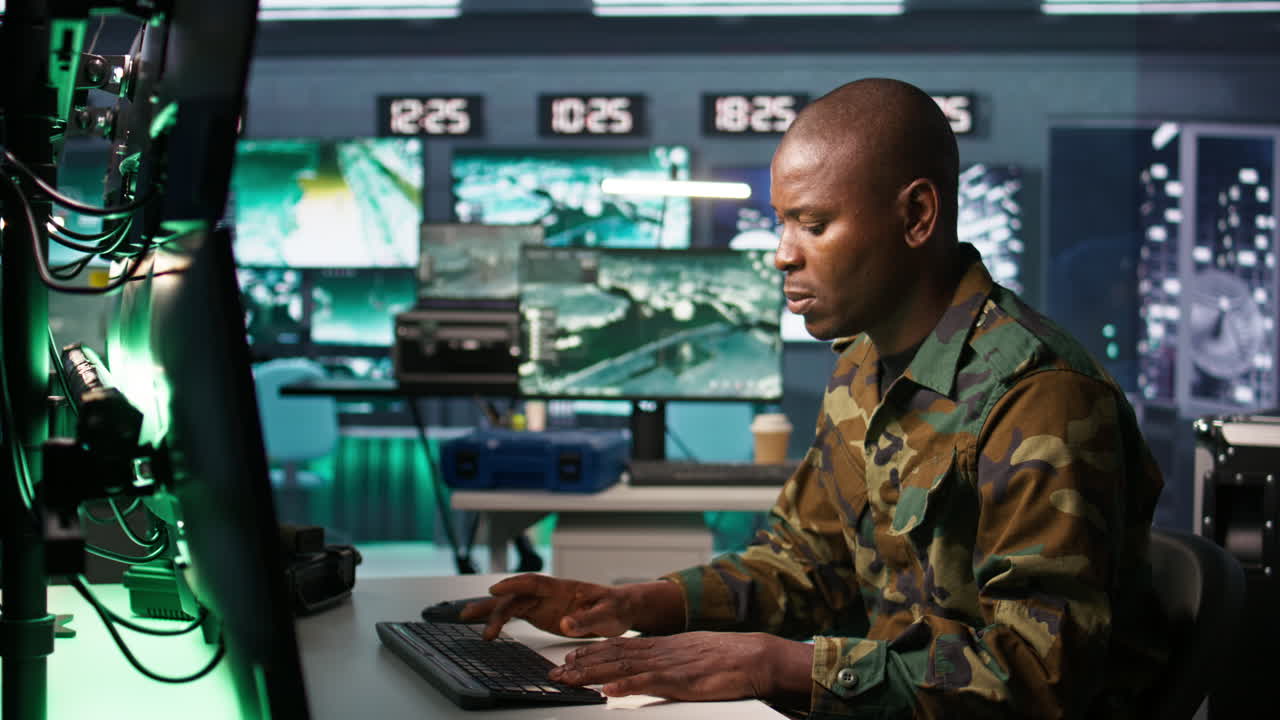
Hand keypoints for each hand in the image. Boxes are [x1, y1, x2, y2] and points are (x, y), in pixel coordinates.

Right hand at [458, 573, 647, 640]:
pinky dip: (500, 619)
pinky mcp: (540, 614)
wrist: (620, 610)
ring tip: (467, 618)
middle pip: (516, 595)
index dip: (514, 584)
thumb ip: (587, 620)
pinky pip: (515, 614)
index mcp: (564, 587)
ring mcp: (542, 603)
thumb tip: (565, 624)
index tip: (496, 590)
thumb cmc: (615, 608)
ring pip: (511, 604)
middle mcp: (548, 593)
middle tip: (470, 612)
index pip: (535, 582)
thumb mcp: (607, 615)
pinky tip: (486, 627)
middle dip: (492, 603)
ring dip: (490, 612)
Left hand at [548, 631, 814, 702]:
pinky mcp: (681, 680)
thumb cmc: (730, 658)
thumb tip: (652, 667)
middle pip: (613, 655)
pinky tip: (607, 689)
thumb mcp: (693, 654)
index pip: (620, 646)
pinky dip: (625, 685)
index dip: (593, 651)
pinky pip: (648, 683)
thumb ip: (671, 658)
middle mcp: (661, 651)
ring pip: (623, 667)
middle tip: (556, 672)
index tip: (570, 657)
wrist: (756, 656)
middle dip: (582, 664)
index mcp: (664, 645)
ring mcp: (670, 664)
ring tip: (569, 678)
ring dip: (593, 673)